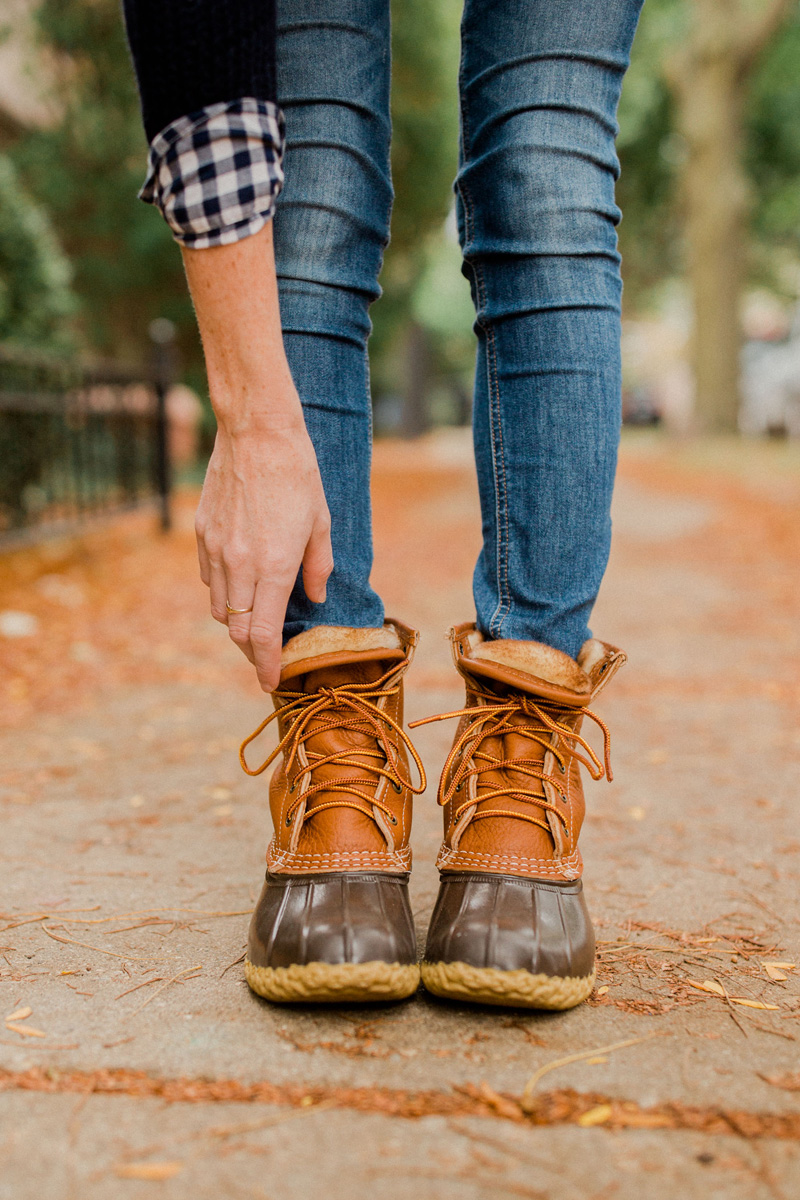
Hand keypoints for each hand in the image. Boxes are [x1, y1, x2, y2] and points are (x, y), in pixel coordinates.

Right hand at [180, 222, 332, 691]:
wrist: (257, 430)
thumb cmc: (298, 474)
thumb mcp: (323, 523)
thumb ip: (319, 567)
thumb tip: (315, 599)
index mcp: (273, 566)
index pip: (262, 635)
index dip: (267, 665)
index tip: (272, 682)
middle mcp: (239, 564)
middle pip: (236, 629)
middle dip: (252, 651)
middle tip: (269, 657)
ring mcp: (215, 549)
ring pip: (219, 607)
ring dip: (236, 622)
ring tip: (256, 620)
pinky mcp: (202, 533)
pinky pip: (209, 578)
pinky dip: (223, 591)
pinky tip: (241, 582)